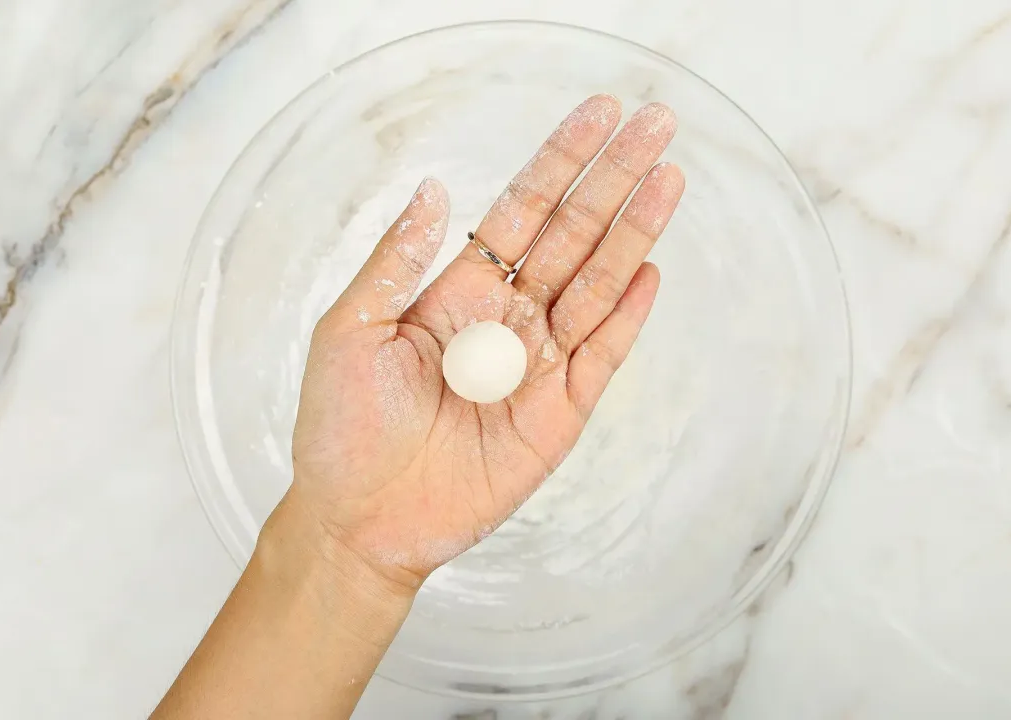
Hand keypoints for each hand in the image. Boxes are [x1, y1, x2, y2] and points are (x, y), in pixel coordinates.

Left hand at [289, 95, 683, 589]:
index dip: (560, 159)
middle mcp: (507, 318)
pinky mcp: (560, 414)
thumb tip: (434, 190)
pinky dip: (629, 316)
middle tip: (658, 123)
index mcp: (458, 291)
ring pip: (598, 285)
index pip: (522, 210)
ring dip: (634, 232)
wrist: (360, 519)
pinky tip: (651, 270)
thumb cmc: (341, 427)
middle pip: (573, 234)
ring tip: (668, 178)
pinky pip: (603, 356)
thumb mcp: (349, 330)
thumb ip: (397, 262)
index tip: (598, 113)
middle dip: (614, 178)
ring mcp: (539, 365)